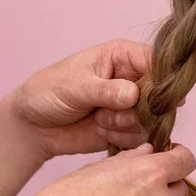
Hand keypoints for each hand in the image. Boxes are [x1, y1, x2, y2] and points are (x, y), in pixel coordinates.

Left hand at [12, 40, 150, 158]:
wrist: (33, 126)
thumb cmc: (48, 92)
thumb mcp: (74, 86)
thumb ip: (105, 90)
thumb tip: (133, 95)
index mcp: (122, 56)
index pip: (157, 61)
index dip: (162, 79)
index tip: (151, 98)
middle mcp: (133, 79)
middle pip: (160, 94)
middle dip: (138, 109)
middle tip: (109, 113)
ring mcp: (132, 105)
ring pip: (153, 118)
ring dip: (127, 125)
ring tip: (100, 121)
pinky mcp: (128, 128)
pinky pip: (143, 137)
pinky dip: (124, 139)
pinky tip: (102, 133)